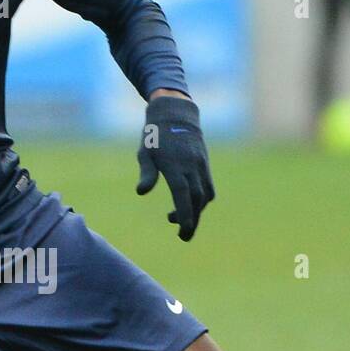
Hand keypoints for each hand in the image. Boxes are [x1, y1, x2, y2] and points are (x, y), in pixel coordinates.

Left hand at [135, 93, 214, 241]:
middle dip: (192, 220)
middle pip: (196, 199)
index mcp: (174, 165)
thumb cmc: (155, 135)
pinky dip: (202, 200)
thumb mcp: (145, 152)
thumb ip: (146, 173)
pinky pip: (208, 187)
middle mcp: (191, 166)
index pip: (182, 194)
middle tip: (183, 236)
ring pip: (204, 195)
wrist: (176, 114)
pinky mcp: (205, 164)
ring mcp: (201, 165)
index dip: (184, 214)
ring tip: (179, 220)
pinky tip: (190, 204)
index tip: (183, 230)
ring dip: (196, 212)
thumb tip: (141, 192)